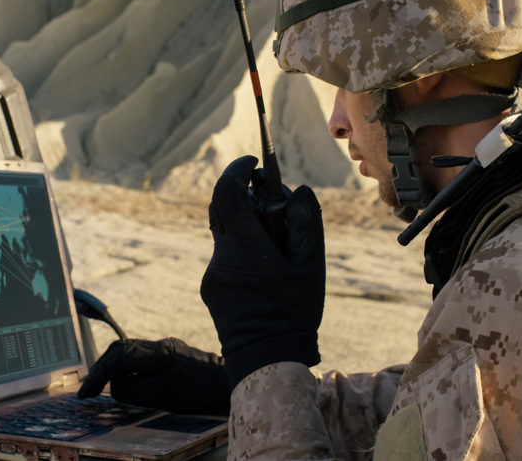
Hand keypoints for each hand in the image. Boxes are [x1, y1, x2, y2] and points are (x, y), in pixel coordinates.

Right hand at [77, 338, 228, 414]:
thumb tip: (115, 385)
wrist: (231, 384)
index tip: (86, 393)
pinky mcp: (171, 356)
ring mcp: (167, 349)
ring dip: (113, 369)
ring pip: (130, 354)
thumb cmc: (201, 392)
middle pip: (122, 350)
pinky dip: (127, 371)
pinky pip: (141, 360)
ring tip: (99, 389)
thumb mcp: (164, 396)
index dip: (99, 375)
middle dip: (101, 369)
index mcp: (160, 352)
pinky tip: (124, 385)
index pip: (120, 357)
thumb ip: (134, 389)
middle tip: (87, 392)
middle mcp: (162, 345)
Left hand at [201, 156, 324, 388]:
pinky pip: (225, 256)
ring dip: (247, 228)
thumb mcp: (312, 266)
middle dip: (245, 198)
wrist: (266, 358)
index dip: (237, 170)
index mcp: (245, 248)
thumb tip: (297, 189)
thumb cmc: (293, 312)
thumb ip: (307, 221)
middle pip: (223, 210)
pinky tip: (264, 272)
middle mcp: (221, 257)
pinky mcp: (209, 287)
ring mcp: (211, 274)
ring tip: (276, 248)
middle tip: (272, 204)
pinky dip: (242, 250)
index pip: (227, 193)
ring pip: (225, 234)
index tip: (252, 162)